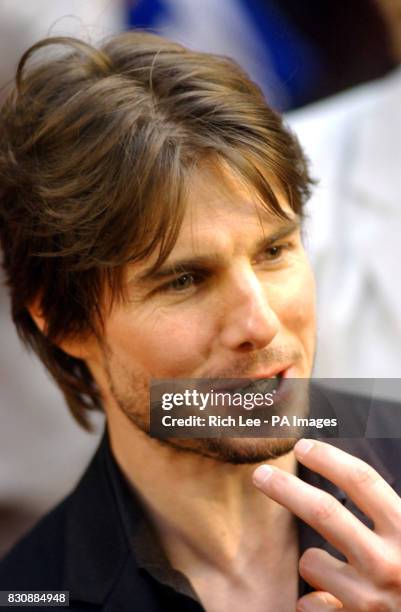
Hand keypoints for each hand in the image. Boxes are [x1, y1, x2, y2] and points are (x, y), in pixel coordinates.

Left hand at [253, 439, 400, 610]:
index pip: (362, 481)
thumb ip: (389, 512)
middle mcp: (388, 563)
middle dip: (285, 489)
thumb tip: (348, 478)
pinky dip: (313, 600)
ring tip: (334, 574)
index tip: (302, 447)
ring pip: (311, 562)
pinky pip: (310, 604)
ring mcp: (370, 599)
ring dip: (313, 561)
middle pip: (323, 512)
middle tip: (261, 474)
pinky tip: (332, 602)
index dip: (328, 459)